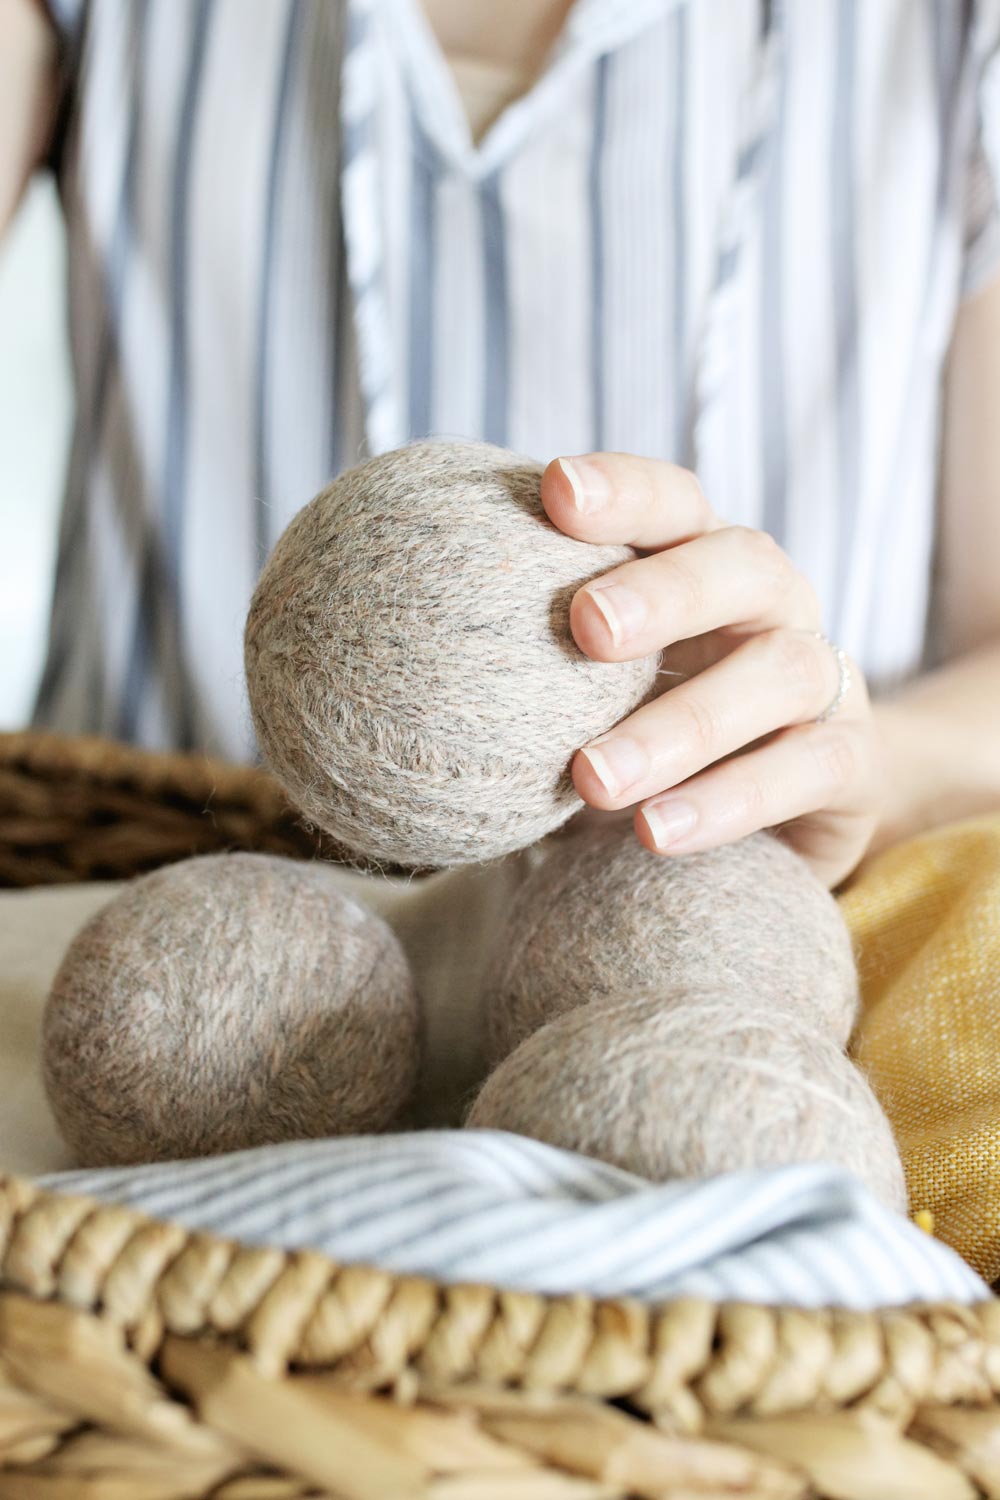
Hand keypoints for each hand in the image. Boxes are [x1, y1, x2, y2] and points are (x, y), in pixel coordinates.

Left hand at [542, 453, 886, 888]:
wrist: (785, 813)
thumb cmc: (654, 735)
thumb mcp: (586, 694)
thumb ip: (515, 672)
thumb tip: (355, 669)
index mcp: (703, 567)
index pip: (673, 503)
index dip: (622, 490)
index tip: (549, 491)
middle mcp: (772, 606)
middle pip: (740, 562)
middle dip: (665, 587)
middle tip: (583, 625)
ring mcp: (822, 680)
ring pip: (778, 673)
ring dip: (683, 723)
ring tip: (591, 779)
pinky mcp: (850, 764)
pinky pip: (809, 770)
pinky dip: (733, 800)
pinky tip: (653, 834)